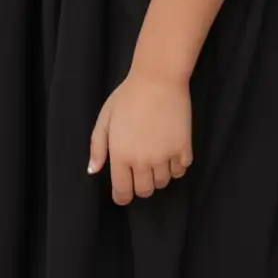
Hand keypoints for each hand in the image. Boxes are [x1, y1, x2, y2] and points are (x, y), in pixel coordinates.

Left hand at [88, 69, 192, 205]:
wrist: (158, 80)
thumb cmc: (128, 97)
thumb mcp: (105, 119)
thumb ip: (97, 147)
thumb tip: (93, 170)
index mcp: (120, 155)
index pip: (122, 191)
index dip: (122, 197)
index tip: (124, 194)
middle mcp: (142, 161)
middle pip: (145, 191)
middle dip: (140, 186)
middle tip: (140, 172)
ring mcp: (165, 156)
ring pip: (163, 182)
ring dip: (158, 176)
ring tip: (155, 159)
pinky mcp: (183, 149)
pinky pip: (181, 171)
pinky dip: (176, 167)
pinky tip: (171, 154)